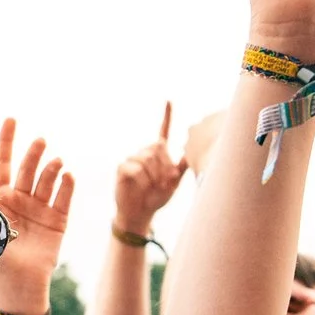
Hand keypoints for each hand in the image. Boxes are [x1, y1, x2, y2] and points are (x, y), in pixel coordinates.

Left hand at [0, 119, 74, 314]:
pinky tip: (68, 175)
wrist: (19, 283)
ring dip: (51, 168)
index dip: (7, 141)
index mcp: (1, 197)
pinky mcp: (58, 219)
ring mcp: (41, 207)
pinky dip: (67, 186)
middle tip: (39, 142)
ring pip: (47, 179)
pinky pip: (64, 198)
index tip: (12, 119)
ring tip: (56, 163)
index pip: (4, 163)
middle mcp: (22, 198)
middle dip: (33, 153)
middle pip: (28, 168)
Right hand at [112, 103, 185, 236]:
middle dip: (164, 167)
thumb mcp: (173, 184)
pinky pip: (136, 168)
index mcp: (158, 154)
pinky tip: (141, 187)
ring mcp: (133, 159)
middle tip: (164, 184)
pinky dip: (143, 180)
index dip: (167, 116)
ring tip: (154, 187)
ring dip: (154, 176)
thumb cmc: (156, 198)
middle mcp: (145, 152)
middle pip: (158, 147)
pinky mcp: (122, 167)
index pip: (163, 131)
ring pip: (148, 158)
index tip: (169, 100)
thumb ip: (181, 168)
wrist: (139, 213)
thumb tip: (191, 155)